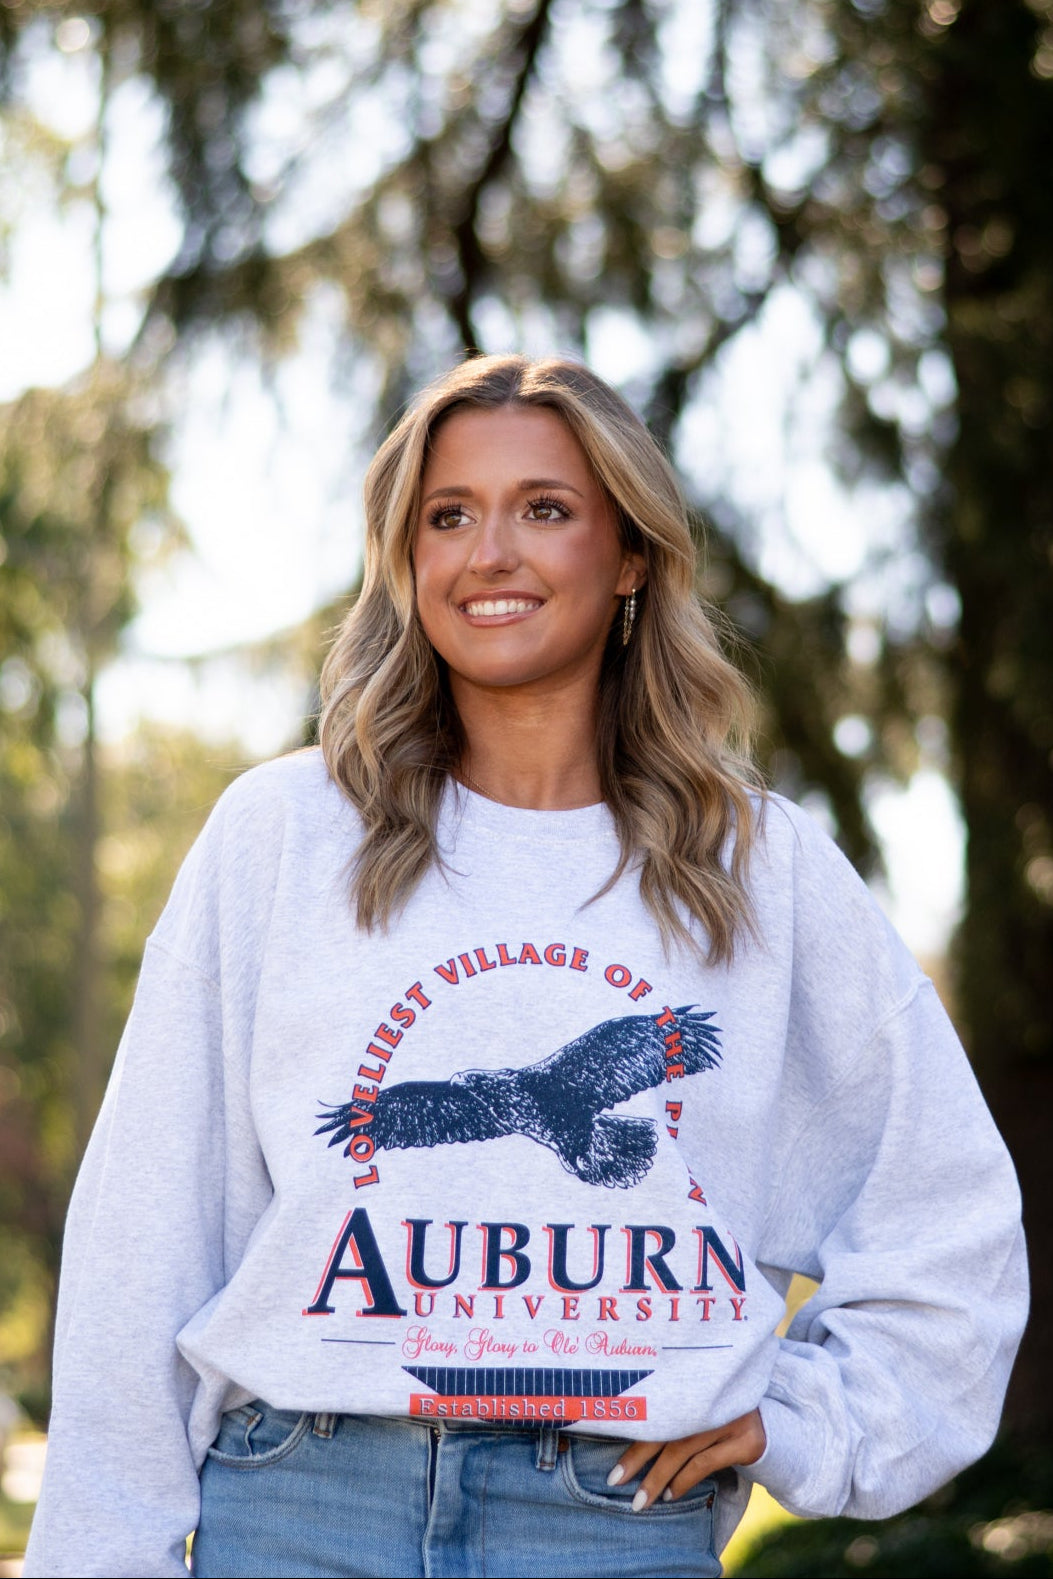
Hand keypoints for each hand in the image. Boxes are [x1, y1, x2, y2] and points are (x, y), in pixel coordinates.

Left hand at [607, 1408, 765, 1511]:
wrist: (773, 1428)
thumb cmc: (719, 1420)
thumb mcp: (695, 1412)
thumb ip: (669, 1417)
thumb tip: (625, 1441)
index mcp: (693, 1385)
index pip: (656, 1409)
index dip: (631, 1434)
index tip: (612, 1463)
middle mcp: (711, 1397)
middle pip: (666, 1429)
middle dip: (637, 1459)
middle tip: (615, 1482)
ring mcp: (730, 1419)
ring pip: (683, 1450)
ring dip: (658, 1478)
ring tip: (641, 1499)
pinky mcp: (746, 1441)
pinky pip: (705, 1462)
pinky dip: (684, 1480)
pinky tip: (670, 1494)